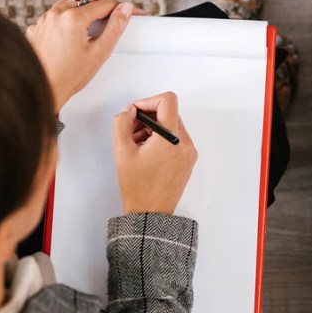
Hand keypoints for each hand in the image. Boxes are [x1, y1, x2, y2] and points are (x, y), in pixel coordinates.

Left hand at [25, 0, 139, 111]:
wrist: (43, 89)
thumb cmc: (69, 76)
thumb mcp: (100, 52)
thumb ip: (115, 27)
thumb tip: (125, 9)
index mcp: (73, 18)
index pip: (105, 3)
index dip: (121, 8)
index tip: (132, 13)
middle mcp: (56, 13)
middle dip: (103, 2)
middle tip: (115, 16)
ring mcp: (44, 19)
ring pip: (69, 1)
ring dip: (84, 7)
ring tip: (95, 23)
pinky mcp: (36, 28)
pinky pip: (54, 14)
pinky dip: (67, 17)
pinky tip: (73, 32)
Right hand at [112, 92, 197, 214]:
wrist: (151, 212)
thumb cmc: (137, 186)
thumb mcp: (121, 151)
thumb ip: (122, 123)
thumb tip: (129, 111)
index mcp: (171, 138)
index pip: (167, 100)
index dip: (148, 101)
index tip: (135, 113)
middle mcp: (185, 142)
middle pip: (169, 112)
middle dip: (148, 117)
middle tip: (132, 132)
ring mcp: (189, 151)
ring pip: (172, 125)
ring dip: (154, 128)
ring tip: (138, 145)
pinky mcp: (188, 159)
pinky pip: (176, 138)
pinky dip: (161, 138)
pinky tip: (147, 152)